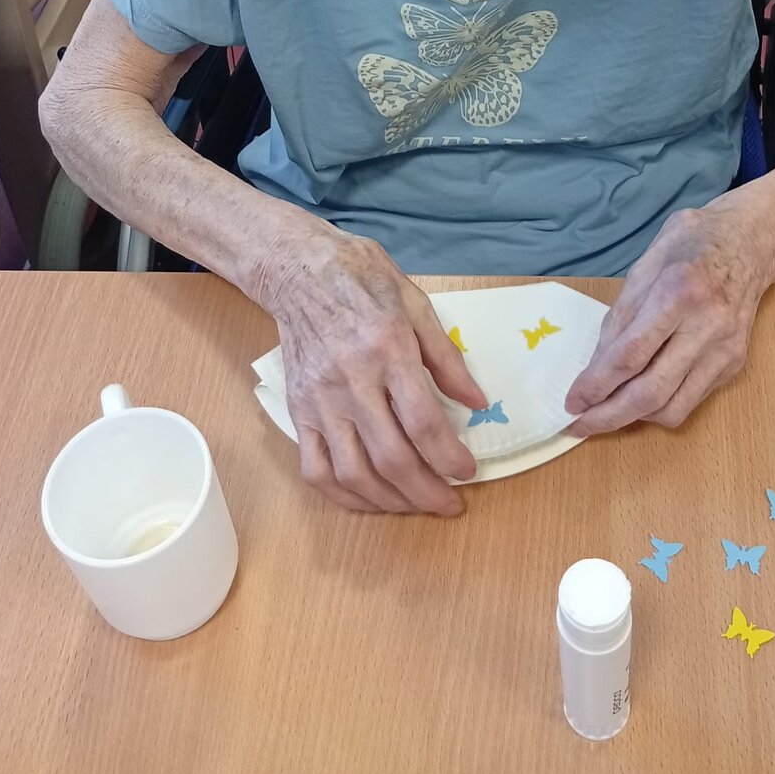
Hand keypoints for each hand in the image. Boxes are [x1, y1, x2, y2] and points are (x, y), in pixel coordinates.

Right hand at [259, 222, 487, 515]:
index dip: (450, 457)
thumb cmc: (363, 279)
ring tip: (416, 504)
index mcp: (387, 349)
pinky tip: (370, 499)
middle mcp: (351, 380)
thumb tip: (477, 402)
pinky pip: (315, 470)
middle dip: (428, 492)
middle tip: (450, 503)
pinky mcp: (297, 410)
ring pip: (354, 473)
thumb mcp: (416, 304)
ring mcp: (319, 400)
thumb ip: (447, 357)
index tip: (468, 471)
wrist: (299, 269)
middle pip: (391, 457)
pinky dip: (344, 496)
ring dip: (390, 502)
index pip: (423, 421)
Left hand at [565, 205, 774, 434]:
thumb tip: (598, 363)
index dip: (597, 384)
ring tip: (606, 411)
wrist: (751, 242)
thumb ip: (621, 312)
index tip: (572, 401)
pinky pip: (691, 400)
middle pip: (652, 391)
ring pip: (673, 408)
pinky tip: (640, 394)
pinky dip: (660, 406)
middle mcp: (707, 327)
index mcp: (678, 291)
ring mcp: (725, 351)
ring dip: (634, 418)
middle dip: (610, 416)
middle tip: (580, 425)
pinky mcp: (734, 365)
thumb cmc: (693, 243)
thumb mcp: (646, 261)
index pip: (631, 354)